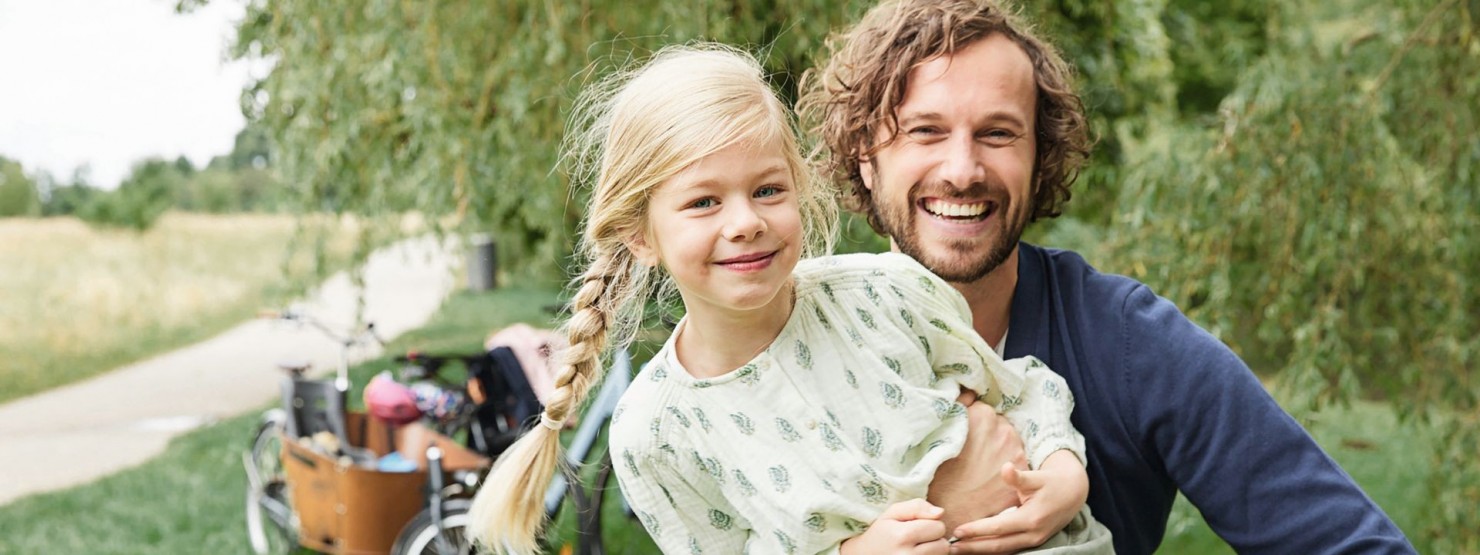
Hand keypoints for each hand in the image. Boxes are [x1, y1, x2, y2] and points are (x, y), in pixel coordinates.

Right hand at [840, 499, 949, 554]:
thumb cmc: (882, 532)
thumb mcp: (893, 513)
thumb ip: (917, 507)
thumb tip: (941, 513)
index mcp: (901, 536)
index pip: (938, 527)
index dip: (930, 524)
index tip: (916, 527)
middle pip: (943, 545)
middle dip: (934, 539)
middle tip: (917, 539)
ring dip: (933, 551)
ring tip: (917, 548)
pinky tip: (917, 554)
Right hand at [927, 389, 1027, 531]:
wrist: (949, 509)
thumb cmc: (939, 470)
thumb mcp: (941, 432)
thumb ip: (958, 405)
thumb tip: (969, 391)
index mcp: (984, 415)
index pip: (985, 410)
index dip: (975, 423)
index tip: (968, 435)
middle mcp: (1005, 429)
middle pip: (1000, 426)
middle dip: (990, 436)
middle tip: (974, 453)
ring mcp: (1016, 452)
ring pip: (1011, 446)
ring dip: (1001, 452)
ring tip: (983, 468)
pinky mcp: (1023, 474)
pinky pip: (1018, 466)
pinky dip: (1008, 471)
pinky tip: (992, 479)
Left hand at [949, 450, 1088, 553]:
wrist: (1073, 493)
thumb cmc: (1050, 482)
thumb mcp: (1036, 477)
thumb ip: (1019, 476)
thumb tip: (1005, 468)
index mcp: (1032, 518)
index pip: (999, 527)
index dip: (977, 530)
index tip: (958, 530)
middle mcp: (1032, 534)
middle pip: (998, 546)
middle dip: (973, 548)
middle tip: (950, 547)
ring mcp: (1033, 541)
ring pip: (1003, 551)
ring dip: (980, 551)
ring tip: (958, 550)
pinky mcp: (1031, 543)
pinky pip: (1008, 549)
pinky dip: (991, 550)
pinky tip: (975, 548)